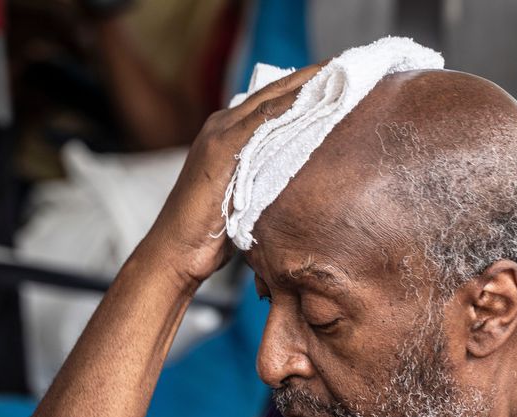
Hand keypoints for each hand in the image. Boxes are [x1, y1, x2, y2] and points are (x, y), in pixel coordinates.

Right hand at [142, 63, 323, 285]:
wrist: (175, 249)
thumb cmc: (210, 232)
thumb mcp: (243, 198)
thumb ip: (262, 180)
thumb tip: (296, 185)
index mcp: (225, 134)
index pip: (270, 102)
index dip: (301, 88)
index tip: (334, 80)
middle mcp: (221, 127)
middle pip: (272, 93)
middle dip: (308, 78)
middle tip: (342, 67)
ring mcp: (219, 134)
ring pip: (269, 100)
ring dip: (303, 86)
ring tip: (336, 75)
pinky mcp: (221, 149)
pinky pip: (261, 121)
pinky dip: (288, 108)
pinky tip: (312, 99)